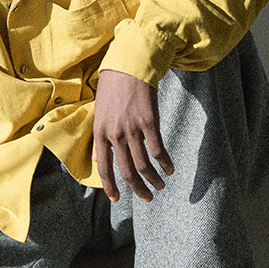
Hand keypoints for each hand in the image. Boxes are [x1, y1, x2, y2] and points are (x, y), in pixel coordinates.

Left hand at [93, 69, 173, 202]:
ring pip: (143, 164)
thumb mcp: (99, 114)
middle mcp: (115, 134)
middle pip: (127, 171)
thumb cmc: (113, 90)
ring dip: (153, 179)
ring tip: (160, 186)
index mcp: (100, 133)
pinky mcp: (150, 122)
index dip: (111, 187)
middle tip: (147, 198)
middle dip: (138, 189)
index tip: (117, 200)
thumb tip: (99, 161)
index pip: (104, 168)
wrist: (128, 68)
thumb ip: (100, 139)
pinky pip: (158, 150)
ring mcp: (133, 129)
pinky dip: (165, 163)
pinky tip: (170, 169)